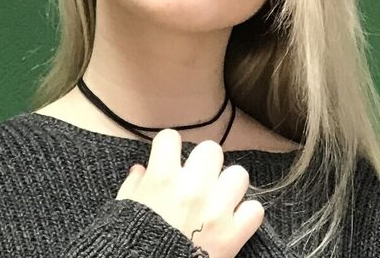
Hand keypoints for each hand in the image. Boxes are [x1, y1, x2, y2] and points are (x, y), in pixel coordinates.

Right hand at [115, 129, 263, 257]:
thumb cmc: (134, 241)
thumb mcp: (125, 209)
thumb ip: (134, 185)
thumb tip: (141, 171)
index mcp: (162, 179)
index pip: (170, 138)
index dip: (169, 149)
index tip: (169, 159)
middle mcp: (192, 188)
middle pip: (211, 150)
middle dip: (204, 164)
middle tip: (197, 179)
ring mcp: (215, 211)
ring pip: (239, 175)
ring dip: (229, 186)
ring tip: (218, 198)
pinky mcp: (232, 235)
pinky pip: (254, 210)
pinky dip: (245, 215)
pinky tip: (231, 220)